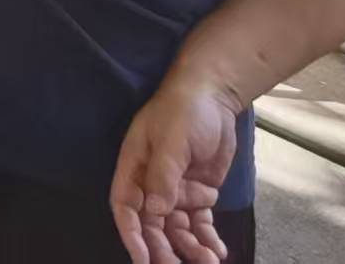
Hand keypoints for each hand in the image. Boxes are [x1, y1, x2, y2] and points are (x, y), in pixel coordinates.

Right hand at [109, 74, 240, 262]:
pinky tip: (218, 251)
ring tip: (209, 261)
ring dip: (189, 248)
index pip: (126, 207)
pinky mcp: (198, 192)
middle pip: (152, 224)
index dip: (131, 235)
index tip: (143, 259)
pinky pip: (199, 222)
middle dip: (163, 249)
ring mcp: (175, 189)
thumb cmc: (184, 111)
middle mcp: (151, 183)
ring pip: (177, 228)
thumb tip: (157, 212)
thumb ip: (164, 175)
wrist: (214, 96)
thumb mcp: (172, 140)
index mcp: (134, 168)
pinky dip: (207, 238)